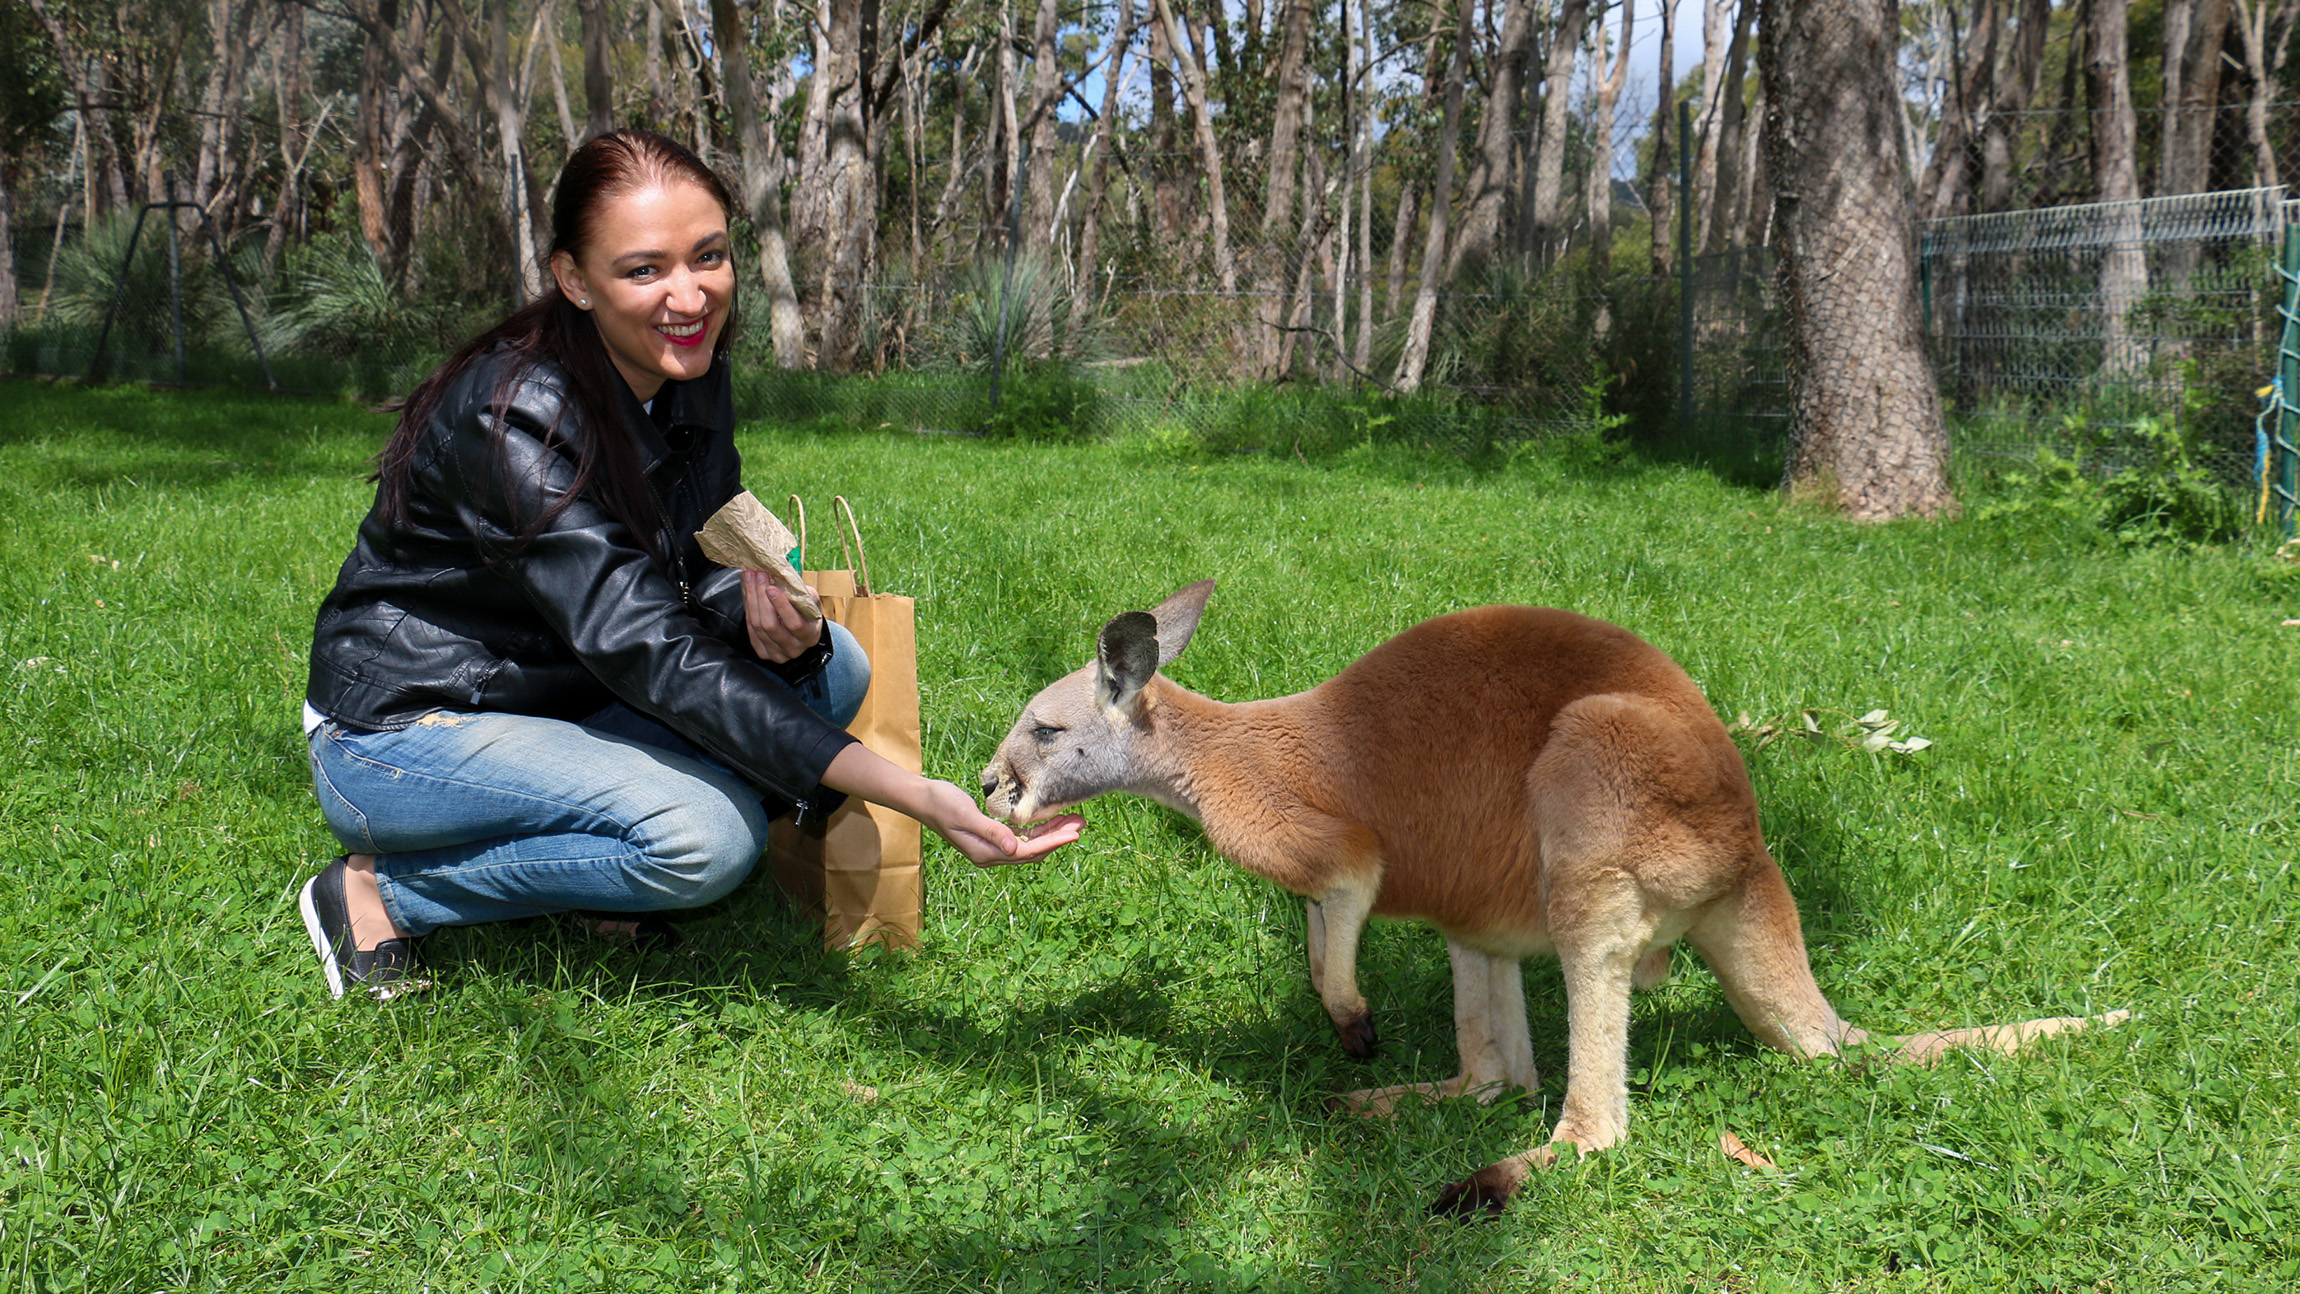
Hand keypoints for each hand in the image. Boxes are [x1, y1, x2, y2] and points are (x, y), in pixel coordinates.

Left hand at [742, 570, 820, 662]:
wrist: (801, 628)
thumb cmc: (807, 611)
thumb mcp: (811, 600)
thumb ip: (802, 593)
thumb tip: (782, 578)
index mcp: (810, 636)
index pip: (794, 624)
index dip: (781, 606)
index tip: (771, 587)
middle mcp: (794, 648)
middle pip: (770, 625)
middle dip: (761, 598)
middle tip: (758, 576)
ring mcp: (777, 653)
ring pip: (757, 626)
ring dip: (751, 599)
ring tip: (750, 578)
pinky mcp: (763, 652)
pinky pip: (751, 630)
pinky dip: (748, 609)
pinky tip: (748, 592)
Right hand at [913, 779, 1083, 866]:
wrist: (921, 798)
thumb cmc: (941, 803)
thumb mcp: (966, 815)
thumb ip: (991, 831)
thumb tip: (1014, 849)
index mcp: (985, 853)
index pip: (1027, 852)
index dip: (1053, 843)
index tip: (1074, 833)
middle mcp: (990, 854)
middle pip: (1033, 851)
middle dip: (1058, 838)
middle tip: (1081, 824)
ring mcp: (991, 847)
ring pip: (1029, 845)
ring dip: (1051, 834)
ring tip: (1073, 821)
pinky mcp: (990, 837)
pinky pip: (1021, 838)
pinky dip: (1037, 830)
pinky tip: (1049, 821)